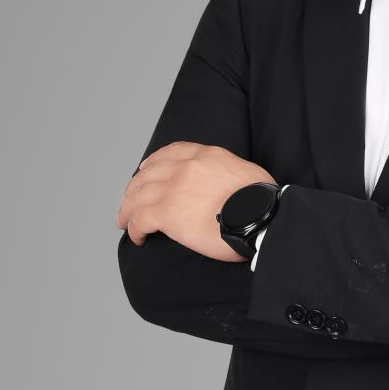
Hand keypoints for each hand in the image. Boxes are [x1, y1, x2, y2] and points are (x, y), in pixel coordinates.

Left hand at [117, 142, 276, 260]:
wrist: (262, 217)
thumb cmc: (263, 202)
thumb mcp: (245, 172)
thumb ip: (227, 173)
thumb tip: (227, 187)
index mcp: (206, 156)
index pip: (171, 152)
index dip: (153, 162)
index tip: (144, 170)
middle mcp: (186, 167)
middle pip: (148, 175)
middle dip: (134, 189)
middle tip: (129, 202)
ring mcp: (174, 189)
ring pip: (138, 196)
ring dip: (128, 210)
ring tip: (125, 222)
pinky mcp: (167, 213)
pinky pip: (140, 219)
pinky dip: (134, 228)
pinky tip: (137, 237)